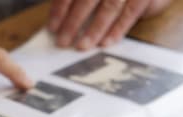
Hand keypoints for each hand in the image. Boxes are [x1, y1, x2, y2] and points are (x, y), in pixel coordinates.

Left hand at [48, 0, 172, 49]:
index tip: (52, 28)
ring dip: (94, 29)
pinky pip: (130, 13)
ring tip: (82, 46)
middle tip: (63, 42)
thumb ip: (74, 2)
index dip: (60, 9)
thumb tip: (56, 22)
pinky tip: (105, 43)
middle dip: (73, 22)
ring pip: (109, 6)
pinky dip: (117, 29)